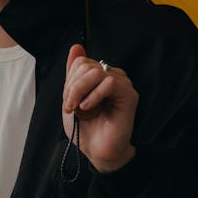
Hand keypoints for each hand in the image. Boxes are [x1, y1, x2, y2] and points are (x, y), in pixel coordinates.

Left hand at [62, 44, 137, 172]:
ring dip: (80, 91)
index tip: (67, 101)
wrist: (96, 150)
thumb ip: (73, 73)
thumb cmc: (86, 127)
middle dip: (73, 87)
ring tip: (79, 108)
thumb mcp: (72, 97)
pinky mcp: (129, 95)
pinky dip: (94, 95)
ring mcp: (122, 84)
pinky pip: (110, 82)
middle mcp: (112, 76)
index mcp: (98, 76)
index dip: (70, 80)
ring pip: (96, 72)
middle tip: (71, 106)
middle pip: (86, 65)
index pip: (80, 62)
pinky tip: (89, 108)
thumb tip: (76, 47)